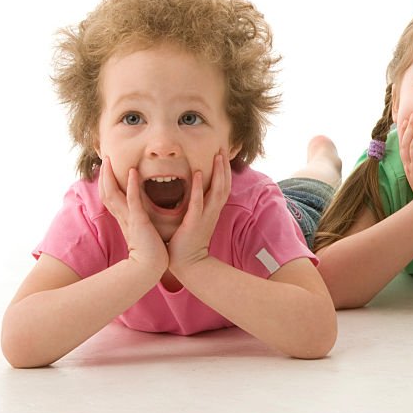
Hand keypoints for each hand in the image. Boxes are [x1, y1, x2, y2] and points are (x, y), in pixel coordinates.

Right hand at [99, 156, 168, 274]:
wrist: (151, 266)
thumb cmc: (151, 251)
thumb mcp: (142, 231)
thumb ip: (140, 221)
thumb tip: (141, 215)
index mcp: (123, 219)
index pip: (111, 197)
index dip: (107, 182)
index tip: (107, 169)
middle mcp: (122, 217)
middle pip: (106, 193)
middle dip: (104, 176)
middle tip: (104, 159)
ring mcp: (128, 218)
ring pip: (114, 194)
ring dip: (111, 177)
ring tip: (110, 161)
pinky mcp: (138, 222)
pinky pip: (133, 200)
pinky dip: (132, 186)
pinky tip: (132, 172)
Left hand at [167, 152, 229, 274]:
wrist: (188, 264)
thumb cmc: (187, 242)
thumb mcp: (195, 221)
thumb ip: (195, 207)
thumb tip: (192, 193)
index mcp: (212, 210)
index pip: (223, 186)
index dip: (224, 170)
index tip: (222, 153)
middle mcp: (213, 211)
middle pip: (225, 184)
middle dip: (225, 165)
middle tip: (224, 147)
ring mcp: (206, 216)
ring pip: (217, 190)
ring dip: (219, 172)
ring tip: (218, 155)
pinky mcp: (195, 222)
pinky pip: (199, 202)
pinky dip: (200, 188)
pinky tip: (199, 174)